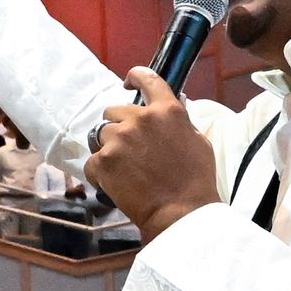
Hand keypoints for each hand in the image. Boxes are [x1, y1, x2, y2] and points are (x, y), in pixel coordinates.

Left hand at [90, 68, 220, 240]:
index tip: (128, 83)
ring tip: (123, 169)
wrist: (180, 213)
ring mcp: (119, 140)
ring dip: (108, 148)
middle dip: (119, 126)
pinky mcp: (103, 162)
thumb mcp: (198, 142)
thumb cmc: (195, 181)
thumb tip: (173, 108)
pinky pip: (92, 162)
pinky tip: (114, 184)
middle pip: (114, 111)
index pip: (147, 78)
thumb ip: (180, 122)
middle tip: (130, 148)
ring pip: (100, 135)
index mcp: (167, 111)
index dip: (135, 77)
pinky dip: (99, 173)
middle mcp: (140, 120)